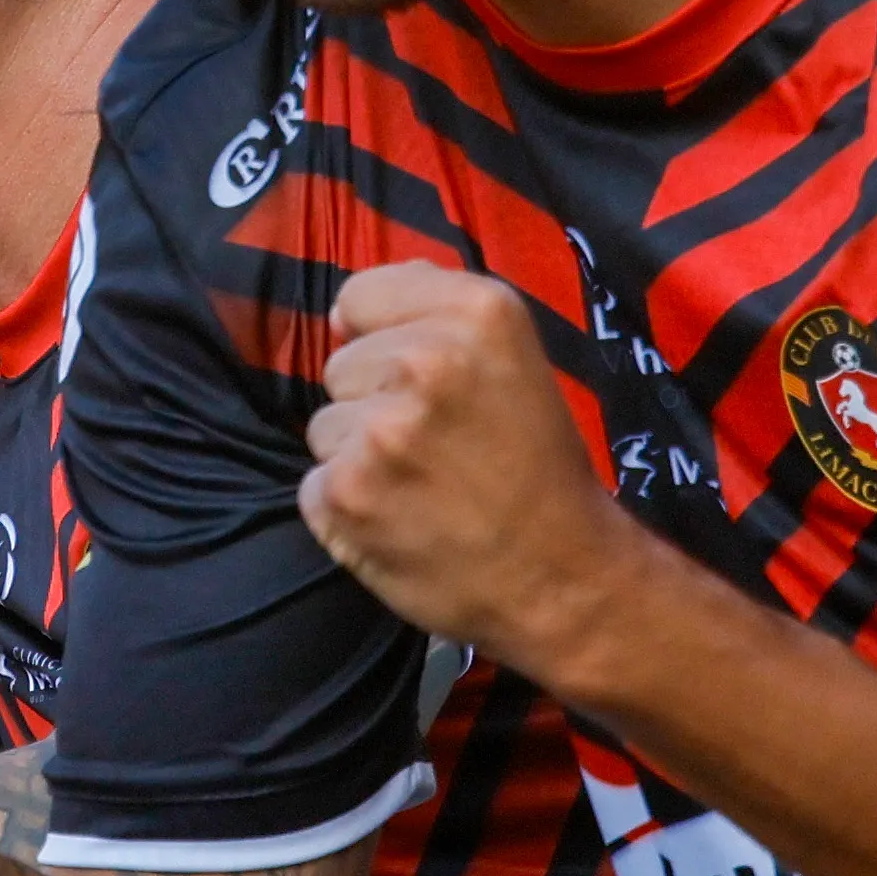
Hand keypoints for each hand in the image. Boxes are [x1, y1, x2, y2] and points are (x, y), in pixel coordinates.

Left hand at [300, 263, 650, 677]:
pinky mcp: (345, 493)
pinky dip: (346, 510)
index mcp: (478, 314)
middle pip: (340, 366)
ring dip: (358, 459)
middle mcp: (426, 361)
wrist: (562, 579)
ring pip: (324, 427)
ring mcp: (379, 430)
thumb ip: (437, 314)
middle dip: (373, 402)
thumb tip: (345, 311)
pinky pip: (314, 486)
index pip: (362, 296)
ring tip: (420, 488)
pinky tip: (399, 523)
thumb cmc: (540, 470)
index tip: (418, 380)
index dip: (382, 338)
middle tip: (435, 446)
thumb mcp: (515, 360)